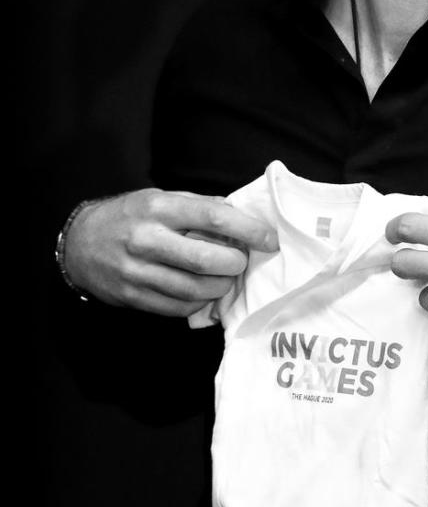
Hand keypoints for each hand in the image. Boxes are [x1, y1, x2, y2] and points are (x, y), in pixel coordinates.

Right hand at [62, 189, 278, 316]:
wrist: (79, 243)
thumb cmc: (130, 217)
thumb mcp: (160, 198)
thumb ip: (199, 206)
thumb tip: (242, 218)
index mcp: (158, 208)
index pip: (213, 217)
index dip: (248, 230)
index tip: (270, 239)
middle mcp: (146, 239)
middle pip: (206, 260)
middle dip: (235, 264)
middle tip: (241, 261)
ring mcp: (137, 271)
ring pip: (195, 289)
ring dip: (221, 287)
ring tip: (225, 277)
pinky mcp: (133, 296)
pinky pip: (178, 308)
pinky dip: (199, 302)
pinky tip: (202, 291)